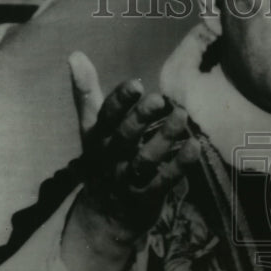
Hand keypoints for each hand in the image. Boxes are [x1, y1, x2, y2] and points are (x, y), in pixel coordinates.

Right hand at [62, 51, 200, 270]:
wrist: (104, 216)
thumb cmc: (103, 160)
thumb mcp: (92, 130)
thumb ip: (87, 93)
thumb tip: (75, 54)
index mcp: (97, 139)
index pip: (105, 117)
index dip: (119, 101)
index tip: (136, 83)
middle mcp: (110, 159)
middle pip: (124, 138)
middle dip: (140, 118)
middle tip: (160, 98)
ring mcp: (128, 180)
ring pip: (145, 159)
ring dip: (164, 138)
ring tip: (181, 115)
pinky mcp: (147, 198)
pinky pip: (164, 181)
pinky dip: (179, 164)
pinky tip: (195, 146)